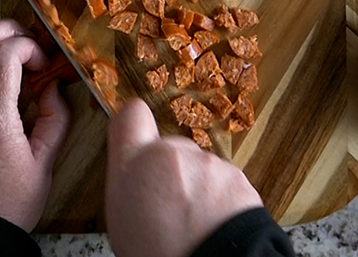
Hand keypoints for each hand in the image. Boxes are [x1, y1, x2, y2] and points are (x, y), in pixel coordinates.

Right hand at [106, 99, 262, 256]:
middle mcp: (169, 153)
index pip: (131, 115)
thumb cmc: (159, 252)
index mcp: (133, 163)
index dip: (135, 125)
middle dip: (171, 171)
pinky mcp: (236, 175)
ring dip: (198, 187)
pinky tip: (214, 223)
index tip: (138, 138)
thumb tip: (135, 175)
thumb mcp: (121, 218)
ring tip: (194, 222)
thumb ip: (128, 182)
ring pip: (199, 167)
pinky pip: (224, 182)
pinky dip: (221, 199)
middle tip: (169, 206)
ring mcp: (206, 162)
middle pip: (169, 148)